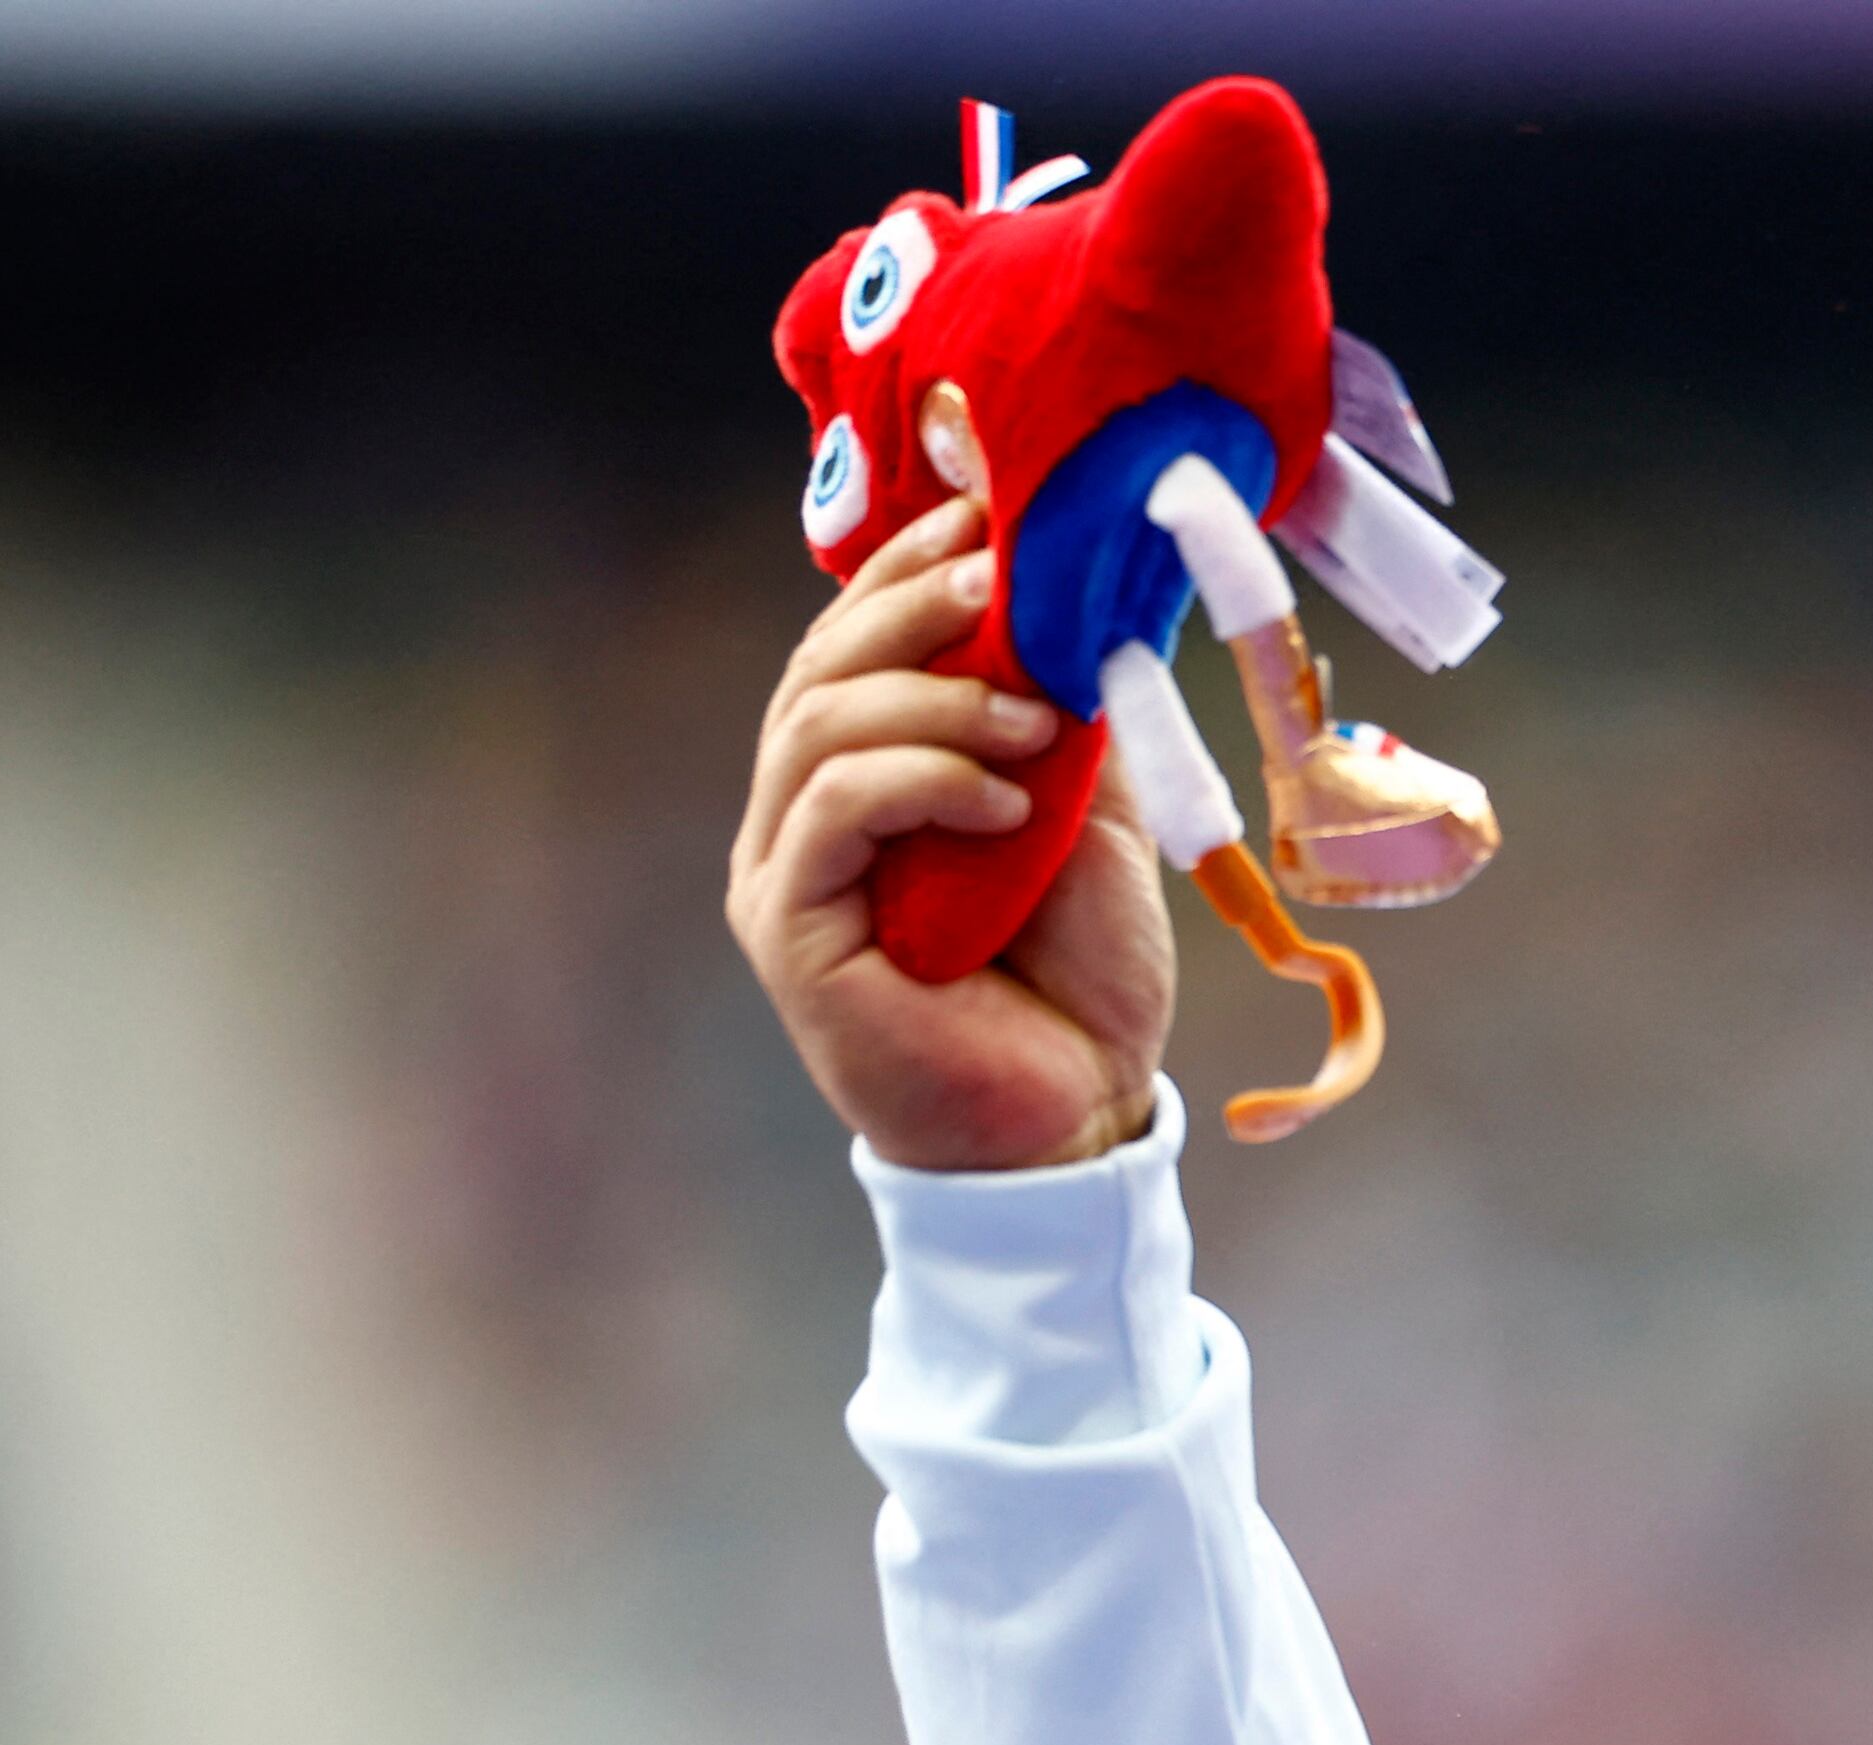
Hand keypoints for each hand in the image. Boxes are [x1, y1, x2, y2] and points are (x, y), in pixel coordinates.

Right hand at [727, 495, 1178, 1171]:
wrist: (1080, 1116)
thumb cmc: (1077, 980)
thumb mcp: (1086, 812)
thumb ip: (1058, 710)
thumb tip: (1066, 589)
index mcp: (865, 776)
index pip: (854, 642)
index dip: (905, 563)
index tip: (985, 501)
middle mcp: (804, 817)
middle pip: (821, 665)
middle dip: (910, 602)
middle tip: (1001, 576)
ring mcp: (786, 874)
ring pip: (817, 724)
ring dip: (930, 695)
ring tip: (1034, 720)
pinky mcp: (793, 933)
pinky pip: (831, 811)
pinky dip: (918, 777)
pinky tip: (1004, 798)